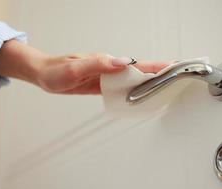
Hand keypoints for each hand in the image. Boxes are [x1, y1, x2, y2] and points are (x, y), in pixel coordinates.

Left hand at [0, 40, 172, 93]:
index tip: (172, 65)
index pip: (136, 64)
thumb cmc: (56, 71)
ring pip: (131, 78)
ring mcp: (106, 76)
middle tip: (177, 74)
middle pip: (138, 71)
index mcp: (106, 63)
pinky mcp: (101, 84)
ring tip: (165, 84)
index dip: (155, 65)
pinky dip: (133, 88)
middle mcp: (109, 68)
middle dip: (158, 72)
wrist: (44, 74)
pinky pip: (121, 86)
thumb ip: (98, 65)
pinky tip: (140, 92)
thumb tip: (122, 62)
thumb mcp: (75, 68)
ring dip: (148, 81)